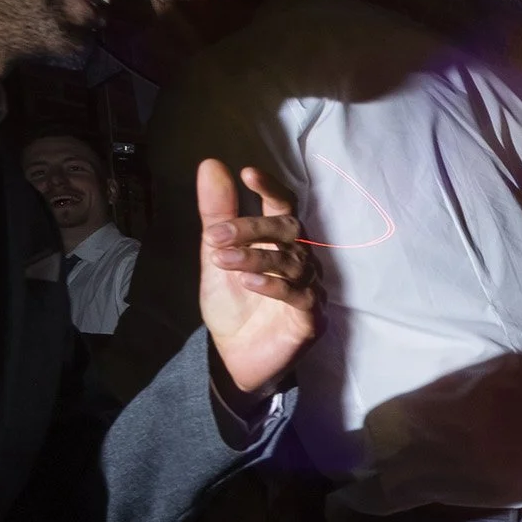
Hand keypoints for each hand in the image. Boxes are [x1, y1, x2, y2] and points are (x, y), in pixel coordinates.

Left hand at [197, 159, 318, 393]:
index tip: (246, 173)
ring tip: (222, 260)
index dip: (270, 188)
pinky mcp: (311, 318)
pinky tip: (248, 282)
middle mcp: (301, 259)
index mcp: (281, 241)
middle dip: (253, 227)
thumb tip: (211, 165)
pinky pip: (298, 296)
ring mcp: (310, 288)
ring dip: (255, 257)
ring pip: (291, 261)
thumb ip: (217, 213)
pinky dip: (274, 286)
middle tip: (217, 235)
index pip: (283, 205)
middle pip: (290, 230)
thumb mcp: (216, 255)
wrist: (234, 356)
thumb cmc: (234, 304)